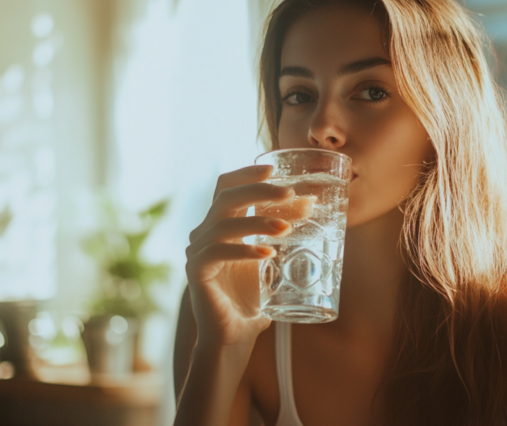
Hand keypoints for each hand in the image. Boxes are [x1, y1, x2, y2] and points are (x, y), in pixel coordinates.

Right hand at [185, 165, 292, 348]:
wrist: (235, 337)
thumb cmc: (254, 298)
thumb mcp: (272, 258)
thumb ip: (285, 229)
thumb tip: (311, 202)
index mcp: (220, 225)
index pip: (226, 187)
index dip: (246, 174)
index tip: (273, 168)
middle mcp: (204, 233)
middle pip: (226, 197)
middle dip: (259, 191)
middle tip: (289, 193)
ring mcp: (197, 252)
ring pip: (224, 224)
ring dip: (258, 222)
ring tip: (287, 229)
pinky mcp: (196, 272)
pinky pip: (216, 252)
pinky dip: (244, 250)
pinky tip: (268, 254)